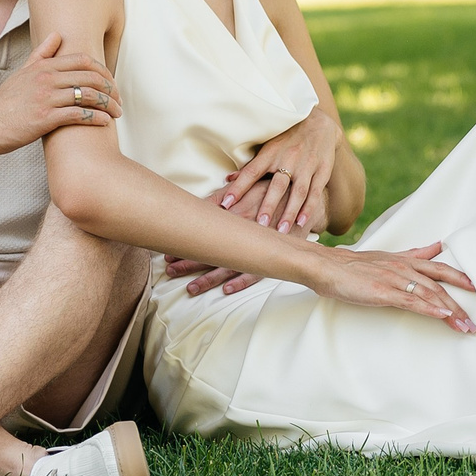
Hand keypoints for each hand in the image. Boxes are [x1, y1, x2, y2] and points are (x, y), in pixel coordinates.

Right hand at [0, 33, 120, 153]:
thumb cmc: (5, 102)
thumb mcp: (22, 72)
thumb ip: (41, 54)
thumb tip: (56, 35)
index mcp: (43, 67)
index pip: (83, 60)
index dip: (103, 70)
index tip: (111, 82)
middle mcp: (47, 79)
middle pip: (90, 76)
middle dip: (110, 88)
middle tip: (119, 99)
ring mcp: (46, 98)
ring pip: (88, 95)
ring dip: (108, 104)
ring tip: (117, 112)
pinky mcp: (46, 118)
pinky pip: (79, 114)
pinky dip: (96, 118)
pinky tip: (105, 122)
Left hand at [163, 168, 295, 298]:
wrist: (307, 201)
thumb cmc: (273, 192)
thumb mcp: (249, 186)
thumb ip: (225, 194)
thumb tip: (202, 200)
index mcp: (238, 212)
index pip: (207, 229)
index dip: (187, 240)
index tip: (169, 250)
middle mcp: (247, 230)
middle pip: (214, 249)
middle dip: (190, 261)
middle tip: (170, 269)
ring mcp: (261, 245)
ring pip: (231, 265)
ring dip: (209, 277)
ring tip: (190, 287)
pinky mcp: (275, 255)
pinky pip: (257, 273)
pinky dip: (241, 281)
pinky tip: (226, 289)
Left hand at [219, 109, 343, 237]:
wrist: (319, 123)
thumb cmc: (286, 138)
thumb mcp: (268, 147)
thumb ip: (250, 165)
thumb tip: (227, 179)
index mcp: (270, 153)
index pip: (251, 172)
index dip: (238, 188)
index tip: (226, 204)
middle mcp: (288, 159)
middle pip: (277, 185)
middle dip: (268, 205)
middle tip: (260, 225)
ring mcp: (306, 165)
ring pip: (298, 192)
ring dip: (289, 212)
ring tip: (282, 231)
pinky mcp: (322, 170)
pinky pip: (315, 192)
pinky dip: (309, 208)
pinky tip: (302, 222)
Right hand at [309, 242, 475, 332]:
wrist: (327, 267)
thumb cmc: (353, 266)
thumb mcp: (388, 256)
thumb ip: (414, 254)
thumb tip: (436, 246)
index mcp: (405, 261)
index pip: (439, 268)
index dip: (460, 278)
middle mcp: (404, 268)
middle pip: (440, 285)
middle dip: (459, 305)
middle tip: (473, 324)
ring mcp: (394, 279)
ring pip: (429, 295)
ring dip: (450, 312)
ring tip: (464, 327)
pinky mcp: (383, 292)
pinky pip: (411, 301)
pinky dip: (429, 308)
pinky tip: (442, 316)